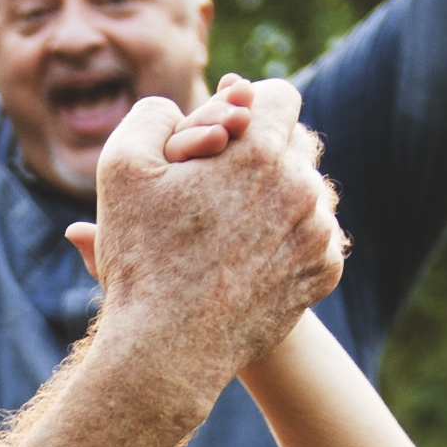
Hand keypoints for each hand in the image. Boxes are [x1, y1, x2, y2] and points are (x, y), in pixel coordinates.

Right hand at [73, 78, 345, 361]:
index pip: (279, 97)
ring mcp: (320, 234)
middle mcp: (304, 188)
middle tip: (220, 182)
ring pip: (309, 190)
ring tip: (233, 221)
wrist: (168, 350)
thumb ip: (151, 116)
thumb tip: (177, 107)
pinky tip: (252, 252)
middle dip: (262, 154)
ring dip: (279, 195)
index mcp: (262, 152)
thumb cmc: (142, 257)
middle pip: (296, 143)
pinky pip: (317, 235)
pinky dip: (290, 238)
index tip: (224, 134)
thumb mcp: (122, 168)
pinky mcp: (324, 273)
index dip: (248, 108)